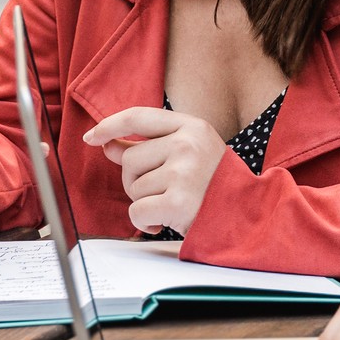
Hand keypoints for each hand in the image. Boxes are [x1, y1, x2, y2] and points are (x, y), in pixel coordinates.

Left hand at [83, 108, 225, 234]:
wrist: (247, 217)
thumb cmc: (215, 185)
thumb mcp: (189, 154)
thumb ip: (149, 147)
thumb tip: (107, 144)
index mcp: (191, 126)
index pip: (138, 117)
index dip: (109, 125)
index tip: (91, 136)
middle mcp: (187, 145)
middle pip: (129, 159)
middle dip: (135, 180)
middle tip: (162, 191)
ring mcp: (183, 173)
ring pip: (133, 187)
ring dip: (145, 201)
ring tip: (171, 203)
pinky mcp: (178, 202)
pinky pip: (136, 211)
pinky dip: (145, 222)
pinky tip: (164, 222)